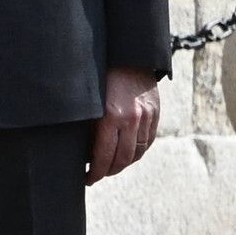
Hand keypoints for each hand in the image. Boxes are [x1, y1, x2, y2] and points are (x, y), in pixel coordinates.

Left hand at [89, 67, 160, 183]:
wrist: (126, 54)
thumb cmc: (97, 77)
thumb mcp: (87, 101)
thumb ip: (87, 125)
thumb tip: (80, 151)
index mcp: (110, 117)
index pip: (104, 156)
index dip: (95, 172)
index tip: (87, 179)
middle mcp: (131, 119)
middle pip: (123, 159)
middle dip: (109, 171)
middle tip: (97, 176)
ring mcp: (146, 116)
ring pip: (137, 152)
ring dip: (124, 163)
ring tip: (110, 166)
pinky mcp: (155, 113)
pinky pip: (148, 141)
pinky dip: (137, 151)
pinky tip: (126, 154)